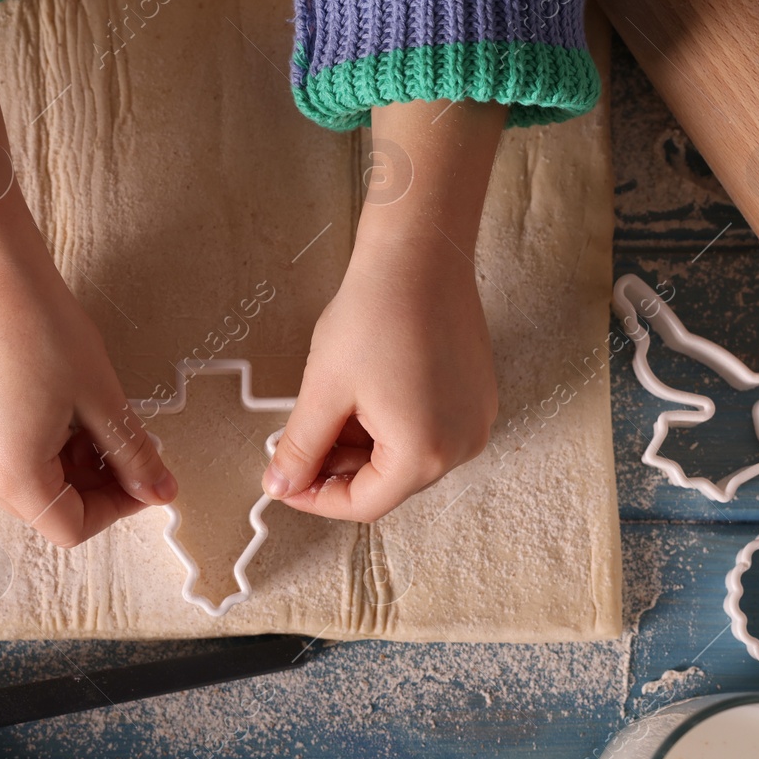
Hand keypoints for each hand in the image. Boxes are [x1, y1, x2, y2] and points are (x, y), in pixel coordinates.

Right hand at [0, 12, 175, 545]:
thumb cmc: (43, 330)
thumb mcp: (104, 400)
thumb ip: (135, 455)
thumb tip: (160, 491)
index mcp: (12, 475)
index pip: (71, 527)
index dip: (117, 507)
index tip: (143, 475)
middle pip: (46, 506)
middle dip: (94, 483)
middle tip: (124, 442)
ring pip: (26, 479)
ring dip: (68, 462)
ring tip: (91, 415)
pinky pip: (2, 451)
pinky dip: (37, 442)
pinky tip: (58, 401)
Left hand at [262, 98, 506, 520]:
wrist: (419, 255)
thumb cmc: (375, 315)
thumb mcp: (324, 390)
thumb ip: (302, 448)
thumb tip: (281, 485)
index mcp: (425, 454)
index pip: (364, 504)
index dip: (316, 498)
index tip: (284, 482)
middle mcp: (461, 446)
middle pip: (388, 482)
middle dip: (338, 468)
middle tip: (297, 443)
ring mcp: (475, 420)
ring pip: (407, 456)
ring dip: (362, 446)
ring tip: (328, 409)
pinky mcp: (476, 395)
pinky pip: (428, 429)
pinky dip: (390, 425)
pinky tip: (361, 395)